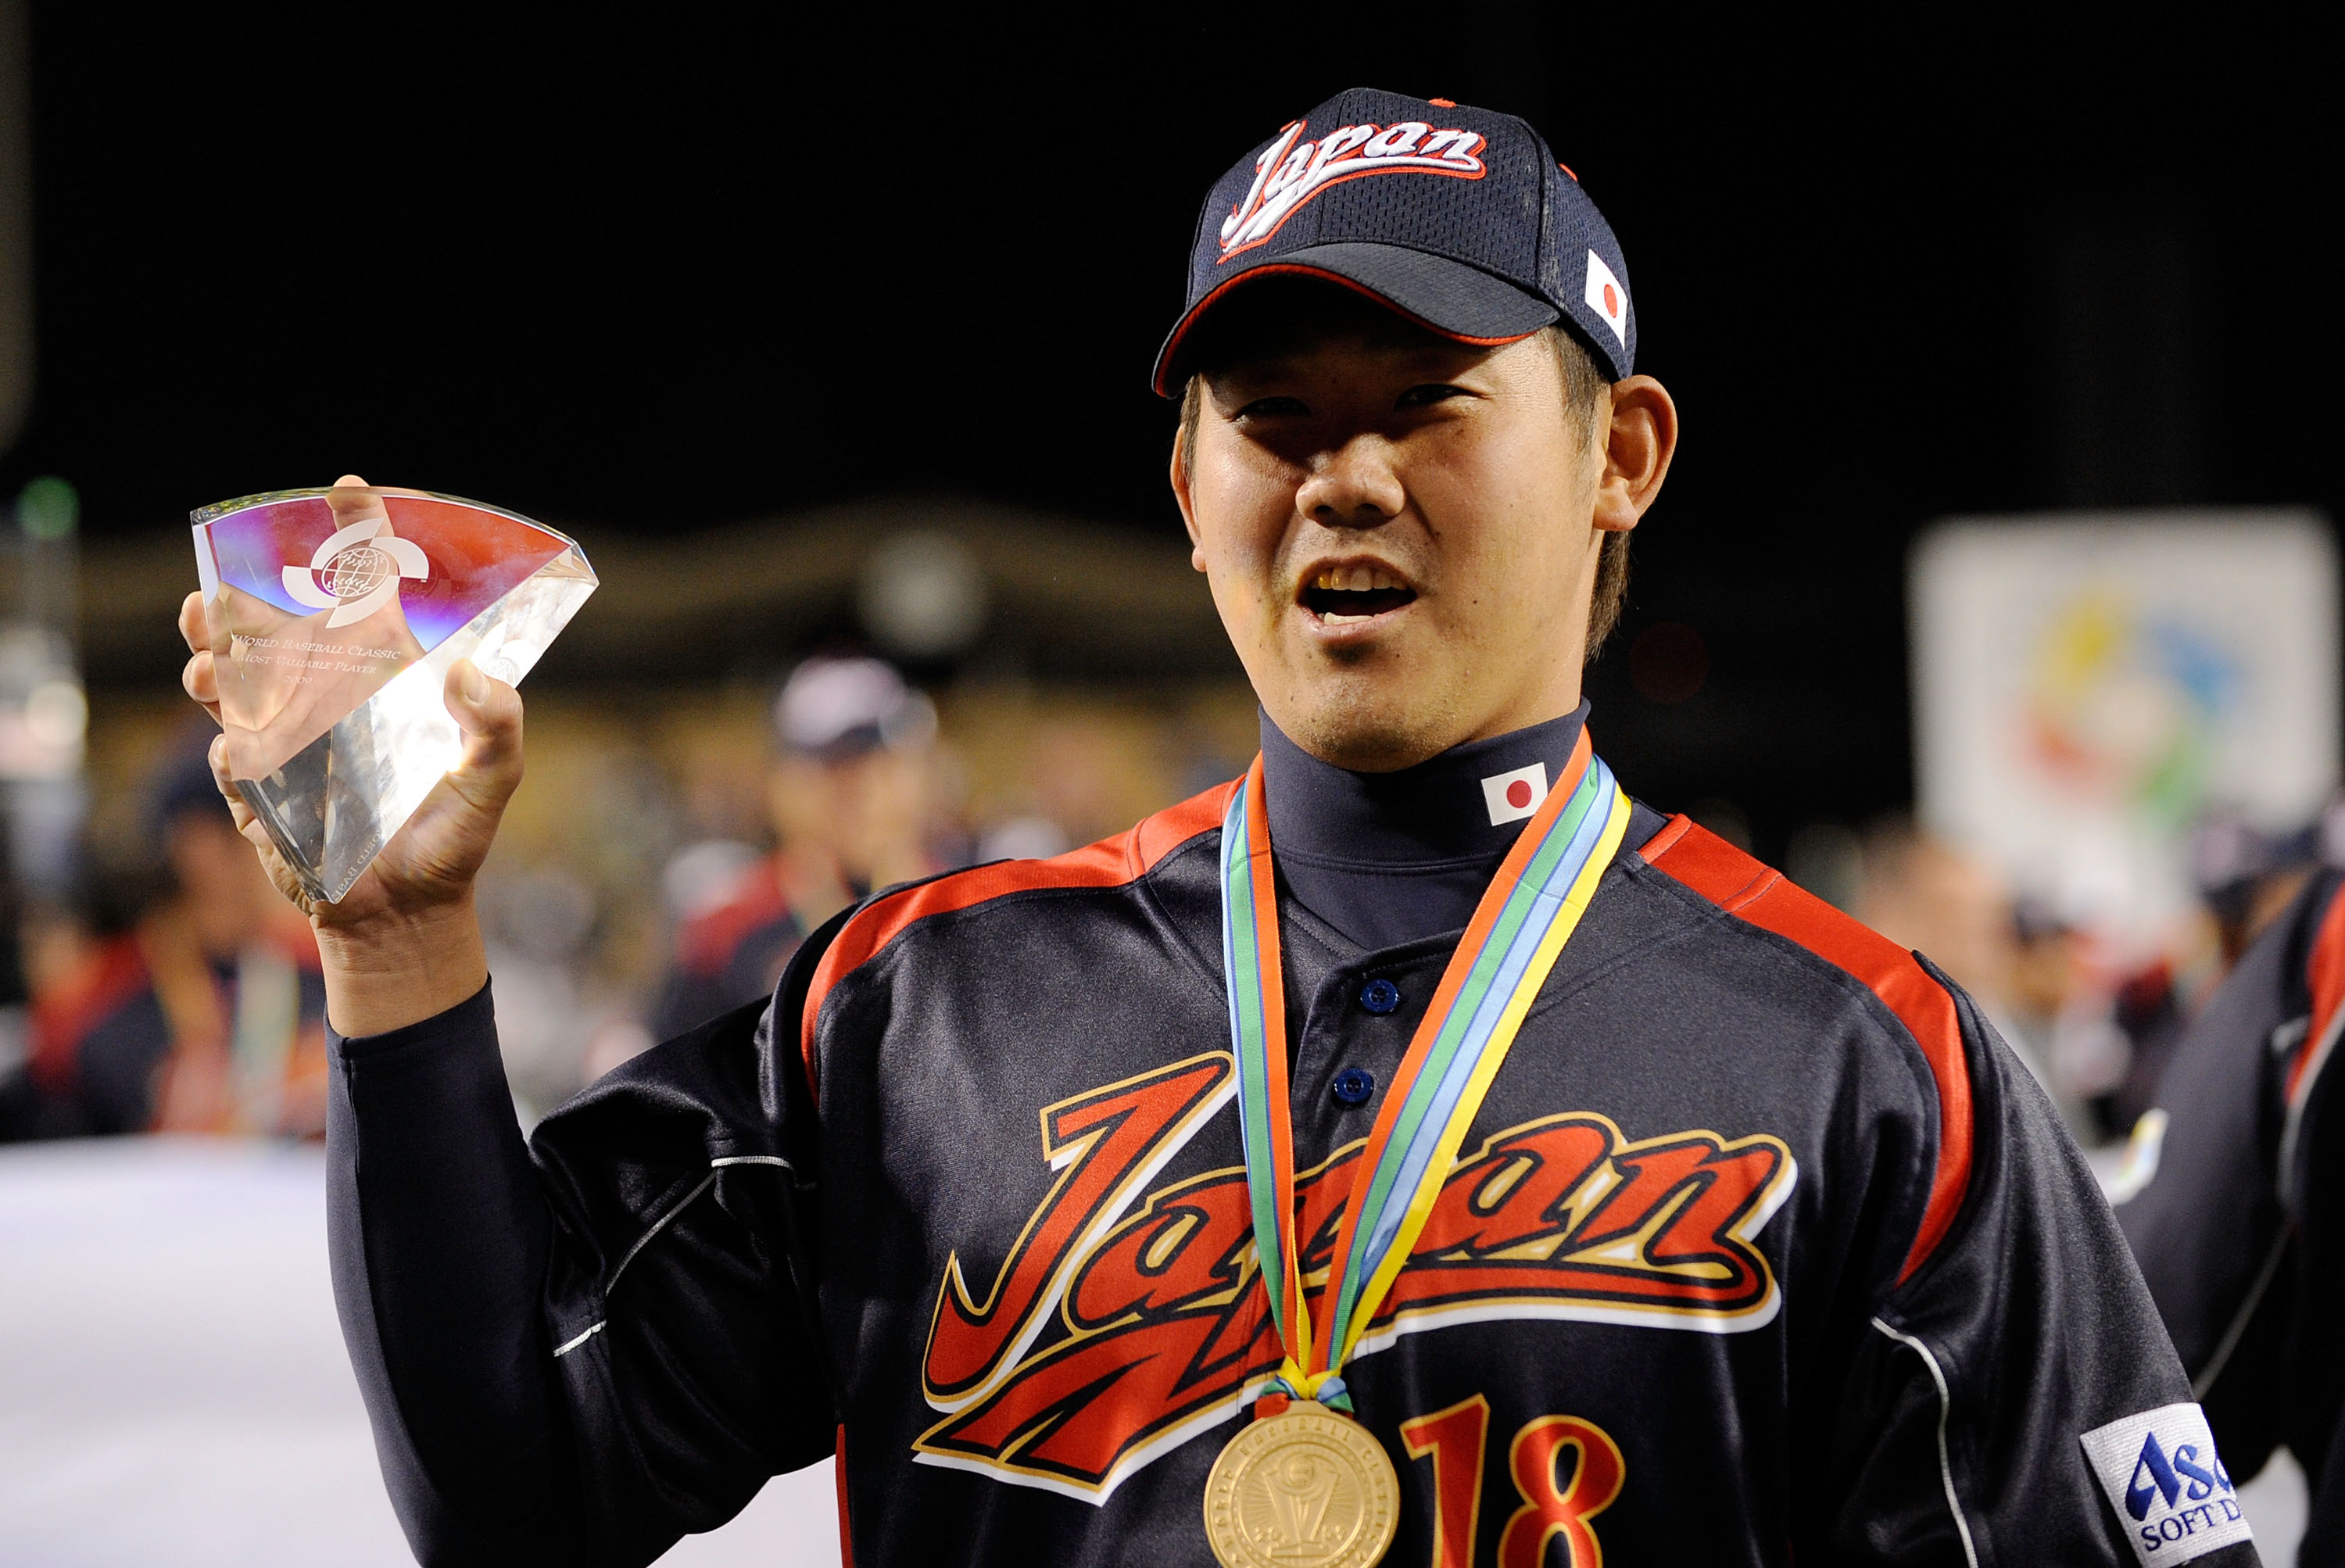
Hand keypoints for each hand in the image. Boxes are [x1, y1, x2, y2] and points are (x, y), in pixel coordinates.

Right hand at [179, 474, 526, 1034]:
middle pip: (267, 634)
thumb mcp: (493, 779)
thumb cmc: (451, 836)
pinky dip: (234, 760)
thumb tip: (472, 675)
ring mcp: (287, 746)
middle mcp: (326, 701)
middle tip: (211, 596)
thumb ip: (497, 726)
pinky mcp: (263, 798)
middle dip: (231, 608)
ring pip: (231, 692)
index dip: (356, 539)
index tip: (347, 490)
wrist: (411, 914)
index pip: (364, 594)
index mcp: (382, 679)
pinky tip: (242, 761)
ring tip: (208, 668)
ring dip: (212, 674)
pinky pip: (235, 768)